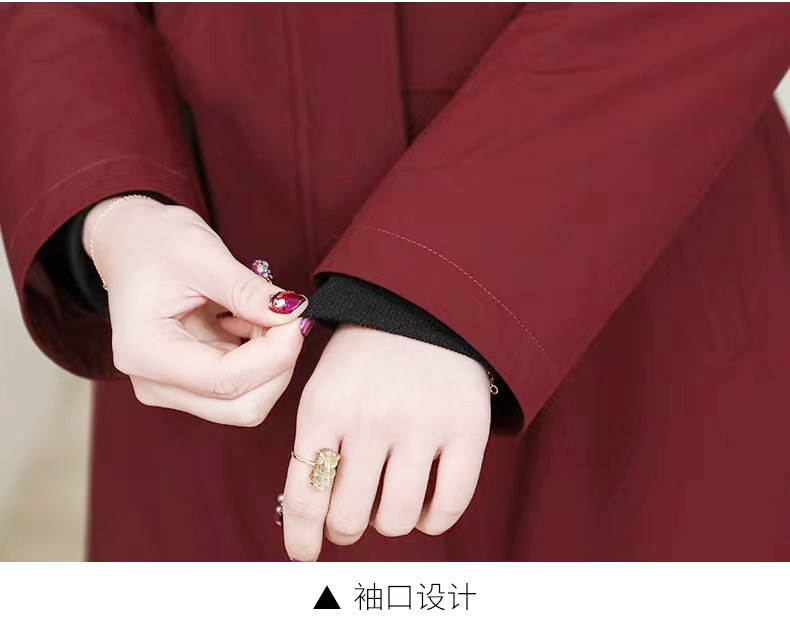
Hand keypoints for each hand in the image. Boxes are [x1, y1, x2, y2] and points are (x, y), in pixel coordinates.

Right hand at [84, 195, 309, 425]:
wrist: (131, 242)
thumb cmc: (156, 243)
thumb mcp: (204, 256)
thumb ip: (249, 292)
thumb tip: (293, 315)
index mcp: (145, 354)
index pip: (227, 381)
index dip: (275, 354)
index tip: (296, 317)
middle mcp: (155, 383)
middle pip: (241, 406)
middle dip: (277, 365)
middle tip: (286, 318)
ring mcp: (172, 388)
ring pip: (247, 401)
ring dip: (271, 361)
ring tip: (262, 312)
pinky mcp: (191, 384)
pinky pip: (242, 387)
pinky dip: (261, 358)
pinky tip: (250, 321)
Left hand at [281, 323, 491, 560]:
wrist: (425, 307)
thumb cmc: (366, 355)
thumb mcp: (324, 387)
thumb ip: (315, 445)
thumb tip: (313, 516)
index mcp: (324, 407)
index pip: (304, 497)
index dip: (301, 538)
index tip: (304, 555)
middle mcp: (370, 419)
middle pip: (348, 517)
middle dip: (344, 528)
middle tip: (351, 515)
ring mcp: (421, 426)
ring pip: (395, 520)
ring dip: (386, 524)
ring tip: (387, 503)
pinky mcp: (466, 431)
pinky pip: (448, 506)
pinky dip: (431, 520)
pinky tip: (423, 506)